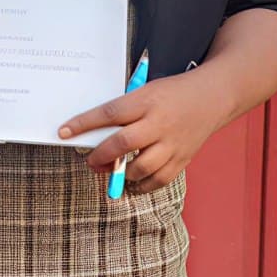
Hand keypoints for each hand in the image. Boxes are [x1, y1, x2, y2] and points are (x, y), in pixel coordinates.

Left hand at [59, 74, 230, 194]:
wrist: (214, 96)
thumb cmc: (172, 93)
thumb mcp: (145, 91)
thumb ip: (124, 110)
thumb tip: (93, 131)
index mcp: (146, 101)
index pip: (109, 113)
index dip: (83, 124)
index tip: (63, 132)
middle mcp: (160, 123)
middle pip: (123, 143)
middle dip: (101, 156)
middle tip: (89, 161)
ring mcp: (173, 143)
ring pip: (142, 167)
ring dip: (121, 173)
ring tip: (111, 170)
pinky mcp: (183, 158)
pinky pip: (159, 180)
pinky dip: (142, 185)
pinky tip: (131, 182)